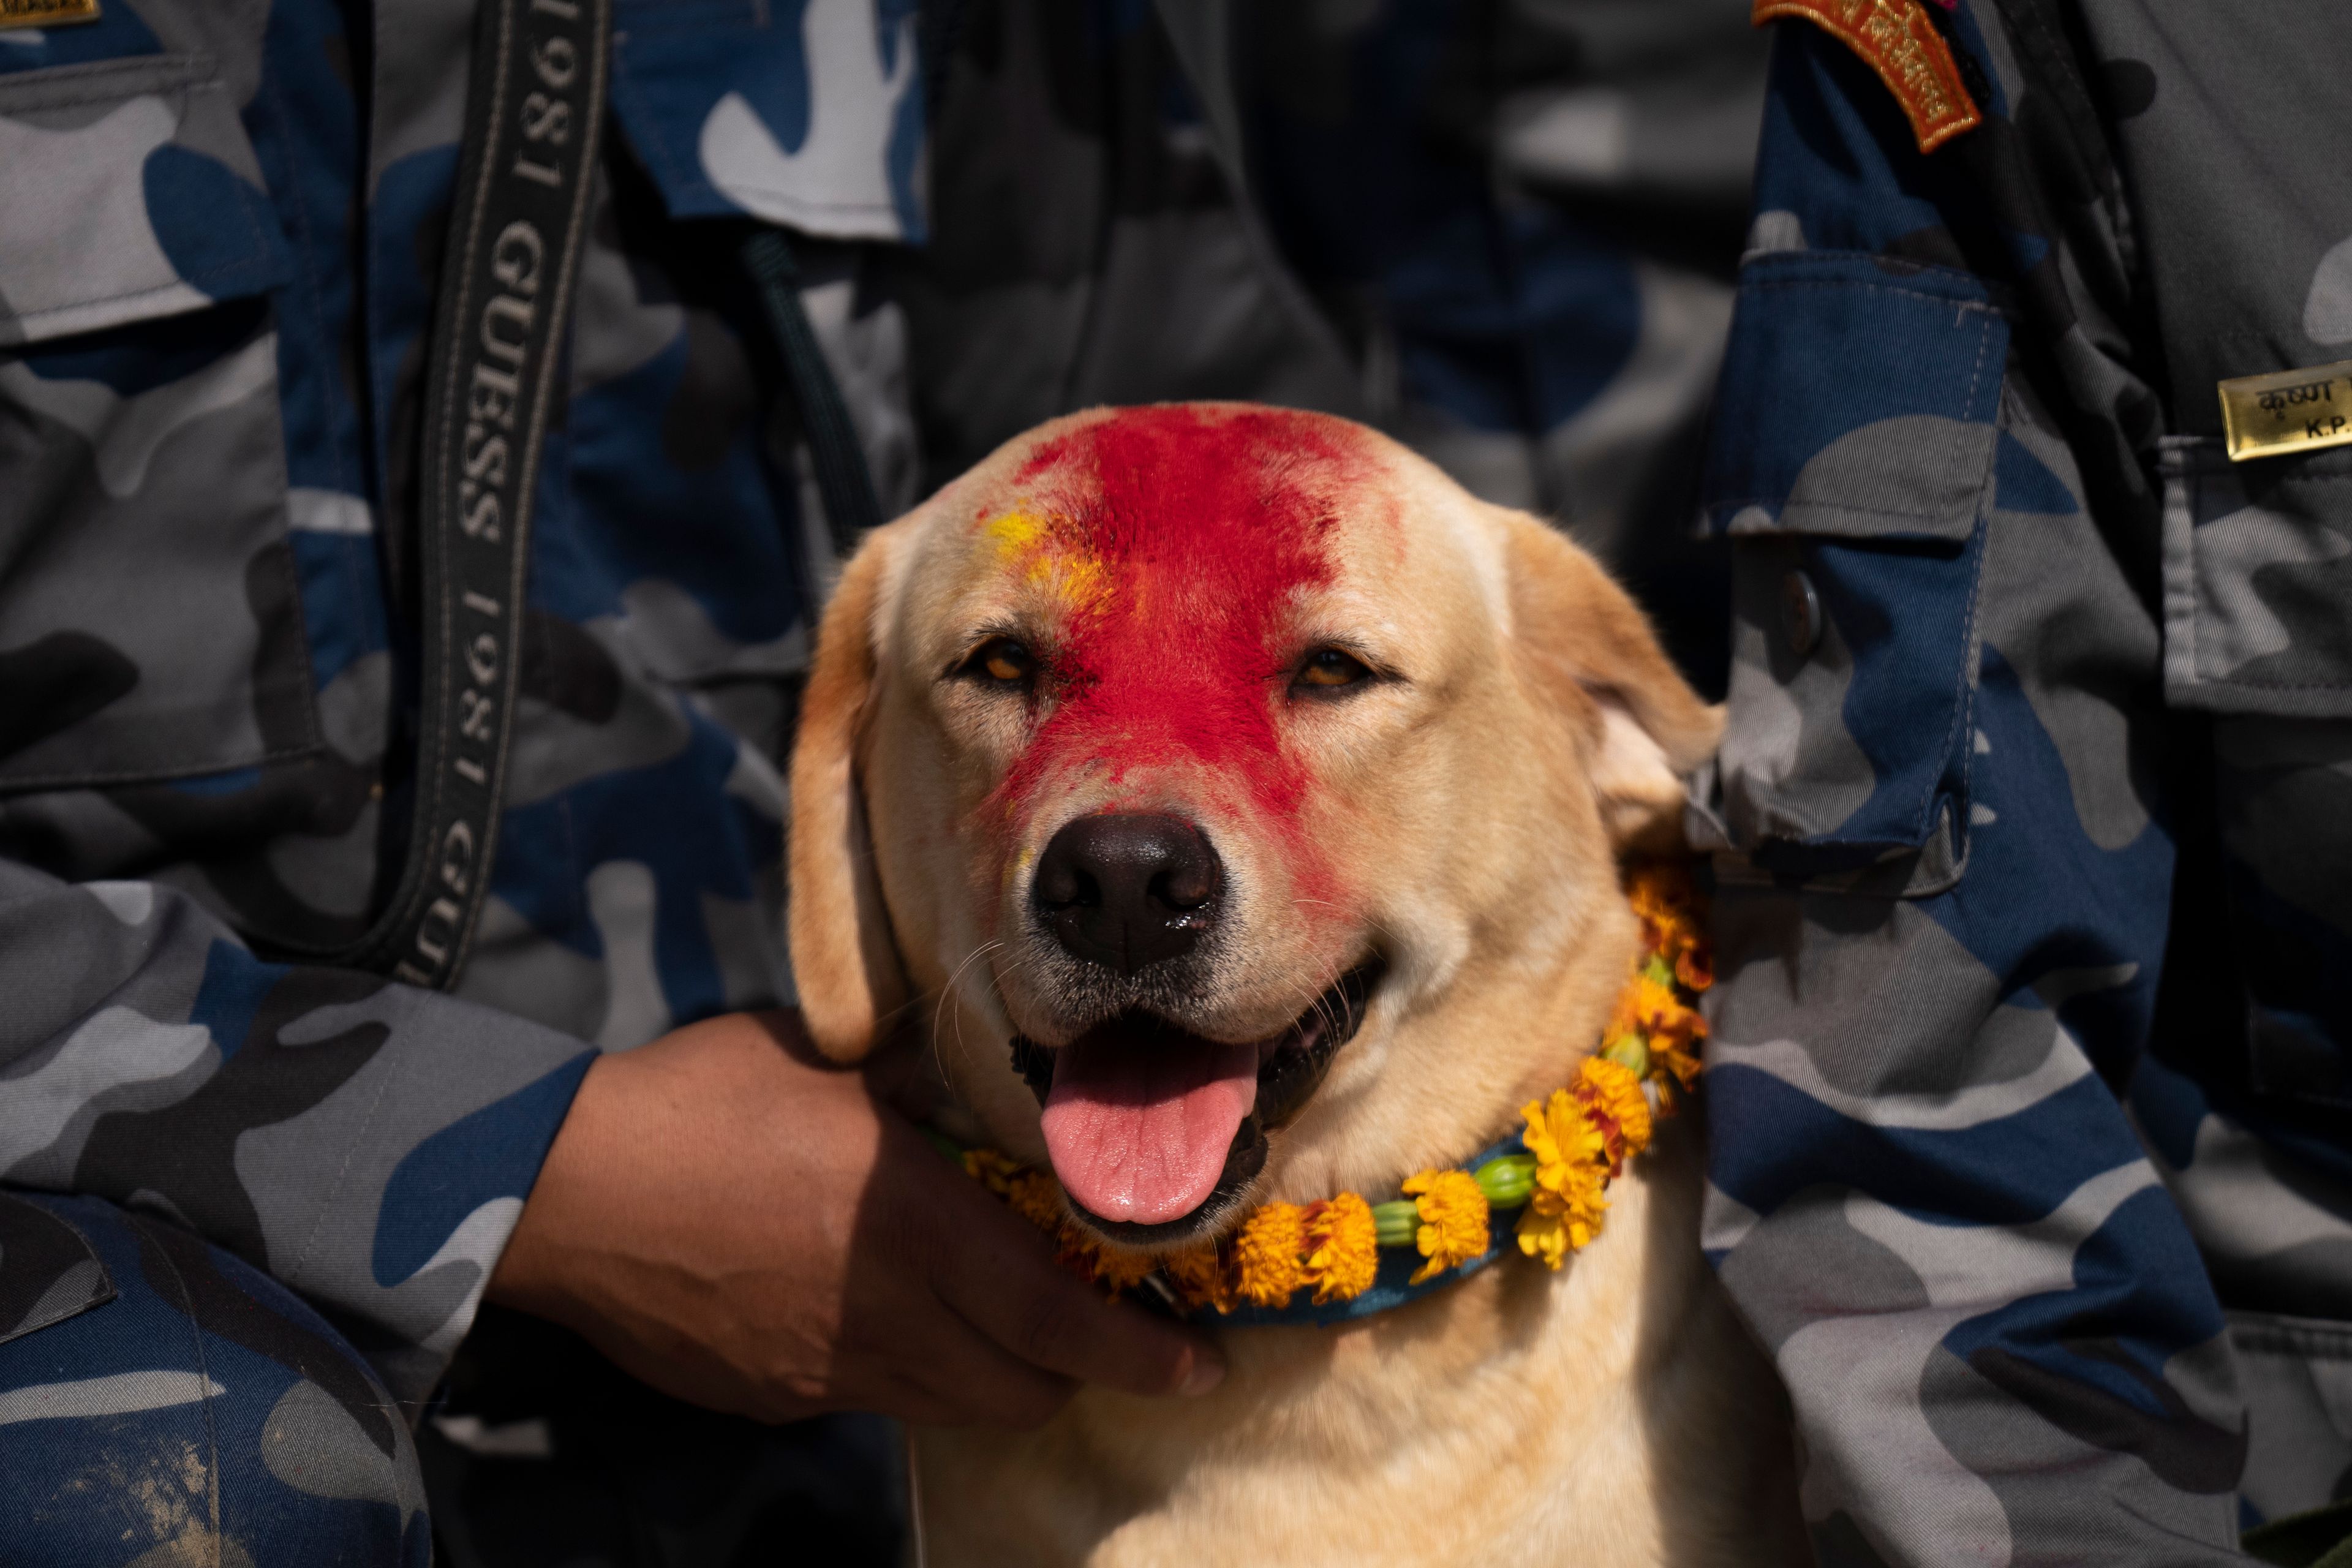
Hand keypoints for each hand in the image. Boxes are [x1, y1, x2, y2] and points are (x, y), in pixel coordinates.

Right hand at [486, 1009, 1223, 1427]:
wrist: (564, 1190)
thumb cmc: (701, 1101)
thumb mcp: (831, 1062)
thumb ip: (922, 1079)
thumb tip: (981, 1072)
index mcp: (915, 1226)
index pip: (1059, 1320)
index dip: (1141, 1350)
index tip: (1200, 1360)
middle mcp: (886, 1317)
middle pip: (1022, 1388)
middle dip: (1081, 1369)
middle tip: (1106, 1327)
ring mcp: (826, 1369)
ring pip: (955, 1406)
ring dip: (1001, 1376)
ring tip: (1006, 1323)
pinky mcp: (775, 1394)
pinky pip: (876, 1398)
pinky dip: (916, 1370)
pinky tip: (889, 1313)